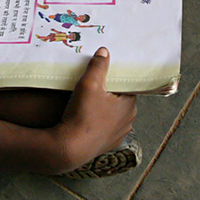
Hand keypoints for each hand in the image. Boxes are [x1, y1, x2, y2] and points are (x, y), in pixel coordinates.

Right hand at [47, 47, 136, 173]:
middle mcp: (129, 120)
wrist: (70, 148)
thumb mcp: (89, 83)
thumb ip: (98, 66)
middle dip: (109, 93)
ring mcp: (119, 135)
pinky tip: (87, 119)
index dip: (115, 79)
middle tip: (94, 86)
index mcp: (130, 104)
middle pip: (120, 100)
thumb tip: (104, 51)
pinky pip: (106, 128)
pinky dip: (99, 123)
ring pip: (114, 115)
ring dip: (105, 109)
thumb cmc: (82, 114)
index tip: (104, 75)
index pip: (127, 86)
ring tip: (88, 102)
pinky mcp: (108, 145)